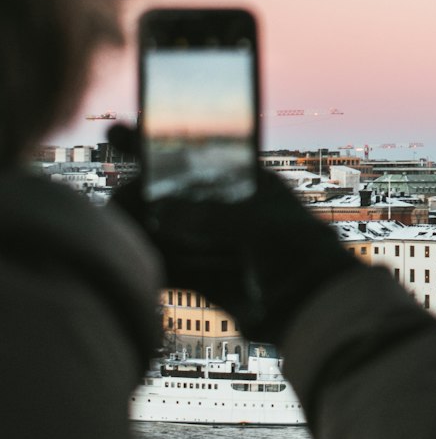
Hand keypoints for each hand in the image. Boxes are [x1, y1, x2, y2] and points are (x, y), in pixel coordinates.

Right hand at [108, 126, 355, 343]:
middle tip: (117, 193)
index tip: (125, 130)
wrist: (319, 308)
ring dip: (147, 232)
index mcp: (252, 185)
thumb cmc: (298, 253)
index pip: (198, 158)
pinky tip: (133, 258)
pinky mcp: (220, 283)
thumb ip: (204, 215)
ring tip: (114, 225)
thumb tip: (158, 210)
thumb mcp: (251, 224)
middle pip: (180, 198)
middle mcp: (236, 214)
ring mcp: (227, 249)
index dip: (160, 147)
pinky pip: (180, 270)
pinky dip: (158, 265)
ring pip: (175, 235)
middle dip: (146, 194)